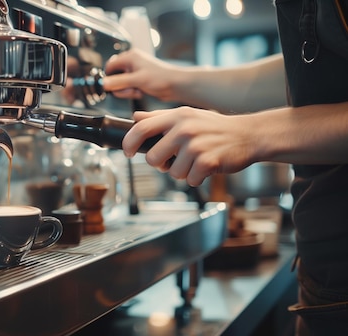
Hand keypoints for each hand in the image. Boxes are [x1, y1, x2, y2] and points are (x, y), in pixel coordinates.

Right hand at [102, 48, 183, 101]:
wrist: (175, 85)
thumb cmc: (161, 78)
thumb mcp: (136, 80)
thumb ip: (118, 82)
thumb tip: (103, 83)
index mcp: (130, 57)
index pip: (110, 66)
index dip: (108, 77)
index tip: (110, 86)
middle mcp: (131, 63)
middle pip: (114, 77)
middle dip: (121, 86)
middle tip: (130, 88)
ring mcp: (135, 72)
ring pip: (121, 84)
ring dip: (127, 91)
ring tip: (137, 90)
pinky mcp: (138, 80)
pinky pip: (128, 88)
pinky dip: (132, 92)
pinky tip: (140, 92)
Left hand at [122, 106, 256, 185]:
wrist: (249, 135)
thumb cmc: (215, 127)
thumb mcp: (187, 114)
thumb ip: (160, 117)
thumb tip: (135, 118)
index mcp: (176, 116)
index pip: (141, 128)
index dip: (129, 142)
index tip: (127, 152)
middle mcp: (184, 129)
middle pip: (152, 158)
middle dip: (159, 164)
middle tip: (172, 160)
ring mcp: (196, 146)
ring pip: (171, 173)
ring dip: (182, 172)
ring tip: (195, 161)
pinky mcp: (208, 162)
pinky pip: (190, 180)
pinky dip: (196, 178)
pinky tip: (206, 167)